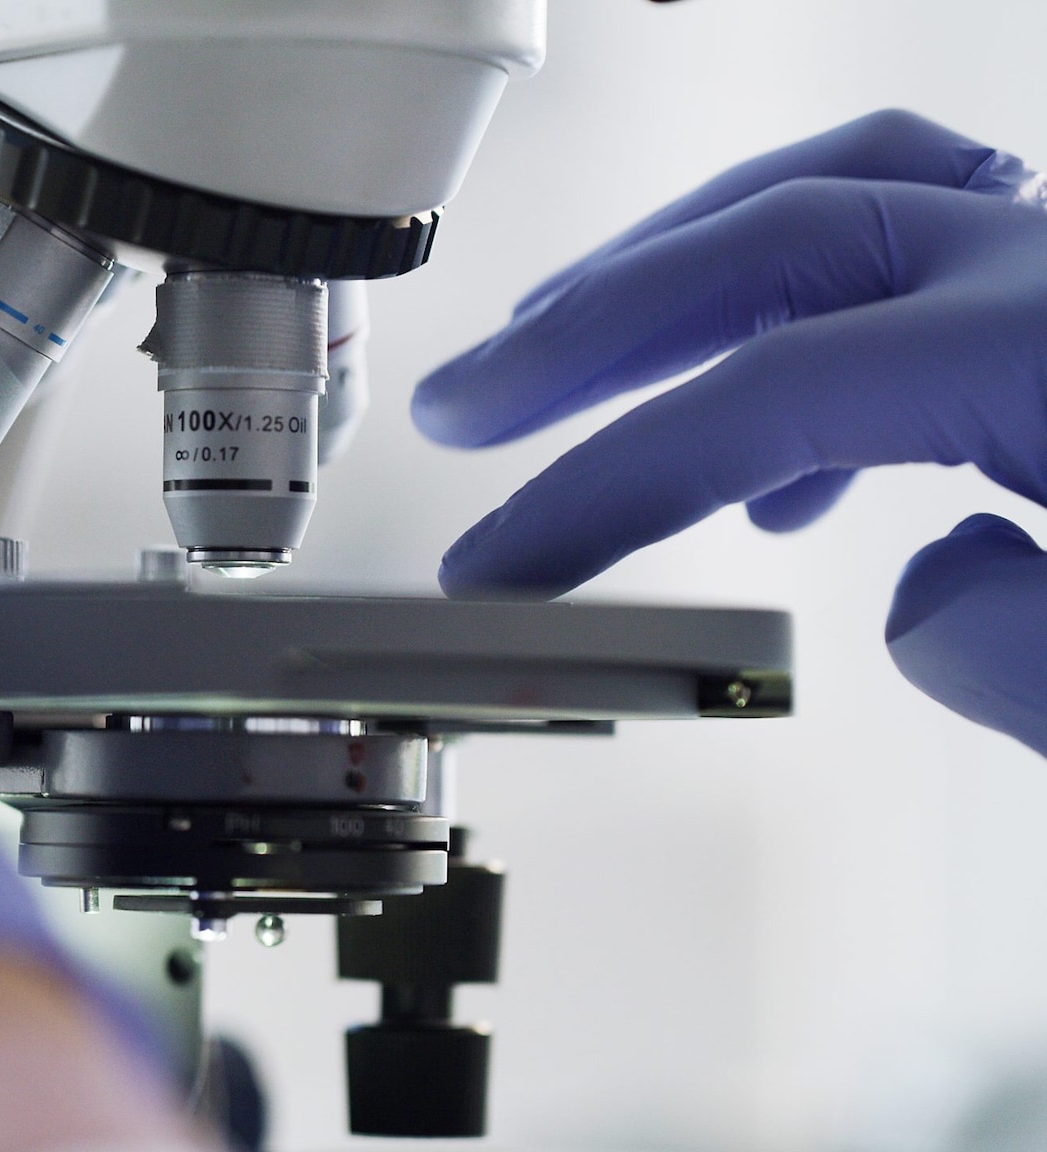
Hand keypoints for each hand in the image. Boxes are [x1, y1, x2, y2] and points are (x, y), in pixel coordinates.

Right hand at [412, 109, 1046, 753]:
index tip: (496, 565)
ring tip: (557, 368)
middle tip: (462, 405)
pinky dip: (801, 323)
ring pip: (842, 200)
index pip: (776, 392)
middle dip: (591, 322)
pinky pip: (916, 256)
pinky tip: (777, 470)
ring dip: (675, 278)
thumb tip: (914, 598)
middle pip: (778, 236)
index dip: (608, 476)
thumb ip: (1017, 652)